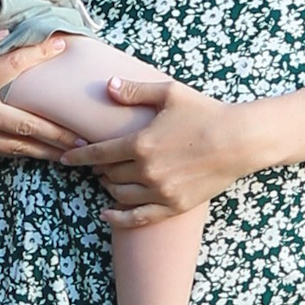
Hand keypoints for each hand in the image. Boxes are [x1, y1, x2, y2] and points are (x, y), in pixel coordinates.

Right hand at [0, 18, 80, 161]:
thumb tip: (6, 30)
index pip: (13, 67)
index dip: (39, 54)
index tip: (62, 45)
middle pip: (26, 125)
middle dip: (58, 132)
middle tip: (87, 137)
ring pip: (17, 146)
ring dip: (47, 150)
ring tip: (75, 153)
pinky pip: (1, 151)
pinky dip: (24, 153)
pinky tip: (44, 156)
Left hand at [66, 70, 261, 223]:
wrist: (238, 141)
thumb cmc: (205, 112)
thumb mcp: (169, 94)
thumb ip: (135, 91)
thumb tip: (107, 86)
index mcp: (140, 143)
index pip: (98, 153)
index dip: (78, 155)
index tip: (65, 156)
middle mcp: (146, 171)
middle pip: (108, 174)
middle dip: (98, 168)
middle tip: (98, 163)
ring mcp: (160, 191)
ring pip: (120, 195)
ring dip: (109, 187)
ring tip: (109, 179)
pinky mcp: (173, 206)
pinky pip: (138, 218)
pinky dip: (119, 218)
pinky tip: (107, 214)